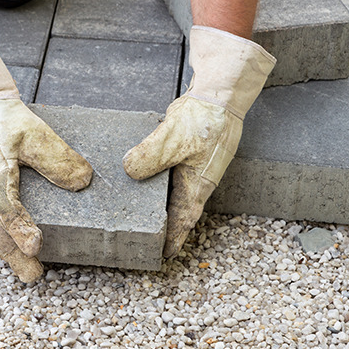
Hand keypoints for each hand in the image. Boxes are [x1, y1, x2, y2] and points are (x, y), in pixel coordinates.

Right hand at [0, 38, 92, 281]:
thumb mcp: (32, 132)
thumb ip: (57, 157)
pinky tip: (6, 244)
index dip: (22, 231)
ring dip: (4, 251)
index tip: (36, 246)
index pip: (8, 212)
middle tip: (33, 275)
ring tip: (23, 268)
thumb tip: (83, 181)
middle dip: (14, 256)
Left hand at [123, 26, 274, 257]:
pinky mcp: (185, 150)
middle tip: (143, 237)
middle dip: (162, 224)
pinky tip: (137, 175)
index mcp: (197, 185)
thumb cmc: (204, 119)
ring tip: (134, 210)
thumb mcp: (172, 141)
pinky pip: (167, 169)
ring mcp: (191, 164)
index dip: (174, 239)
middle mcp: (195, 179)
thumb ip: (149, 158)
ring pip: (171, 189)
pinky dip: (155, 176)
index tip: (163, 255)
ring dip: (156, 200)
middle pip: (177, 209)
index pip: (184, 220)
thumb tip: (129, 171)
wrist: (219, 92)